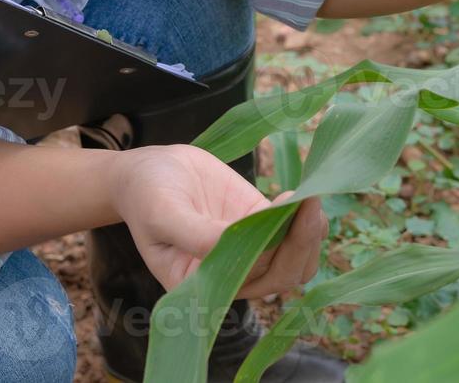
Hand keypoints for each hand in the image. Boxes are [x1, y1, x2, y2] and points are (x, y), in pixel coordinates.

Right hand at [112, 144, 325, 298]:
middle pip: (282, 275)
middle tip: (310, 202)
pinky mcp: (258, 223)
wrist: (148, 171)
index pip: (248, 280)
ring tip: (311, 198)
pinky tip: (306, 194)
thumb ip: (198, 236)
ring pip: (295, 258)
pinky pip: (292, 231)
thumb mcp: (164, 214)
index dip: (270, 252)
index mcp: (202, 287)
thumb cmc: (147, 196)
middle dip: (301, 243)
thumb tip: (239, 244)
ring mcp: (249, 249)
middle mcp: (230, 276)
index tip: (277, 214)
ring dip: (310, 233)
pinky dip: (305, 216)